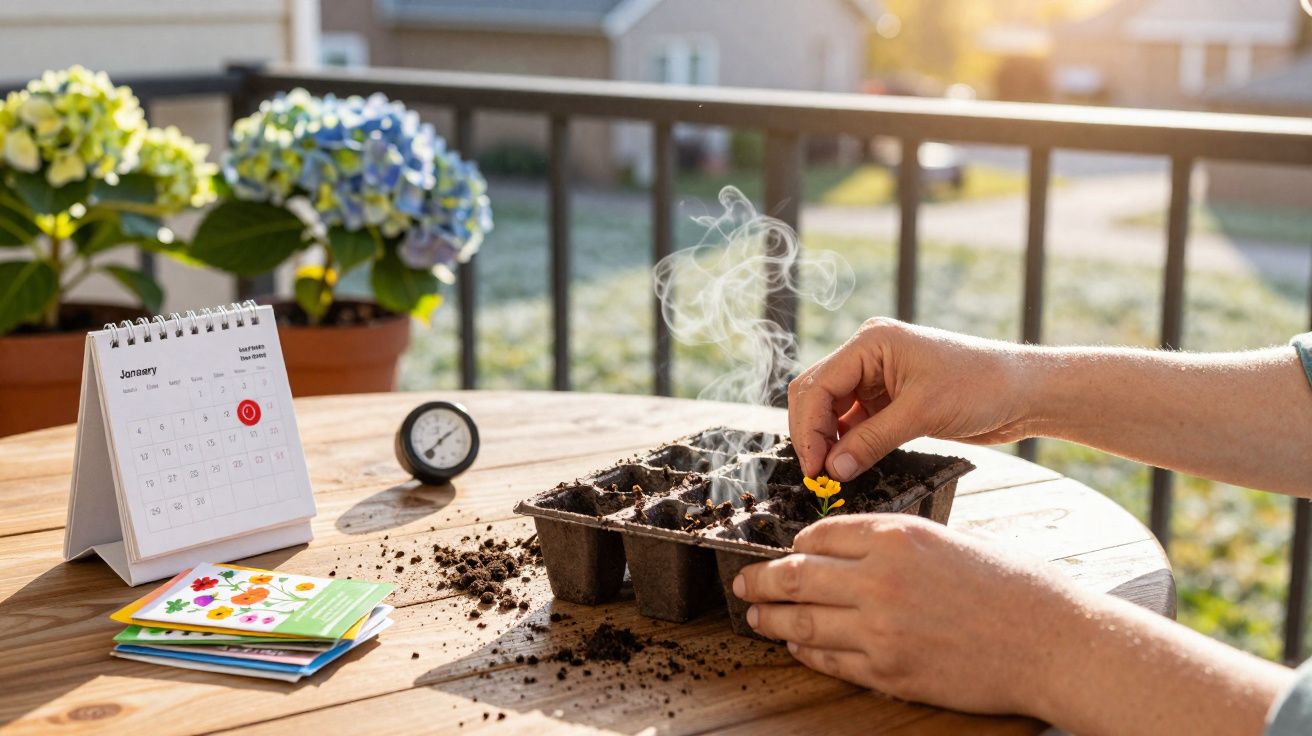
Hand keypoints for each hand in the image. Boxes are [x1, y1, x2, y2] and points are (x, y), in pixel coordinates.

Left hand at [733, 514, 1077, 715]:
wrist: (1053, 642)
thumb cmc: (1011, 587)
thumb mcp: (948, 541)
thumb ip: (895, 545)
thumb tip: (848, 550)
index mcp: (896, 537)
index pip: (820, 534)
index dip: (796, 543)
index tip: (787, 550)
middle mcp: (879, 579)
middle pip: (796, 576)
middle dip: (760, 580)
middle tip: (742, 584)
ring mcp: (879, 630)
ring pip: (802, 621)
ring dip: (771, 618)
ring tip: (755, 616)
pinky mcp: (888, 672)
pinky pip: (829, 659)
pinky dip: (806, 649)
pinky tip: (797, 643)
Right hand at [788, 318, 1034, 479]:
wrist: (1025, 392)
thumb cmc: (981, 386)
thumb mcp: (922, 414)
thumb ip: (871, 442)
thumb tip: (833, 470)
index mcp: (871, 342)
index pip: (819, 384)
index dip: (809, 427)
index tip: (813, 466)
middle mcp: (868, 355)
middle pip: (818, 394)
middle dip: (813, 433)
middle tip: (818, 473)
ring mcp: (878, 377)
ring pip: (833, 411)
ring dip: (830, 442)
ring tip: (834, 475)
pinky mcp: (890, 400)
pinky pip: (856, 422)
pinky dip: (850, 444)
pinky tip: (851, 466)